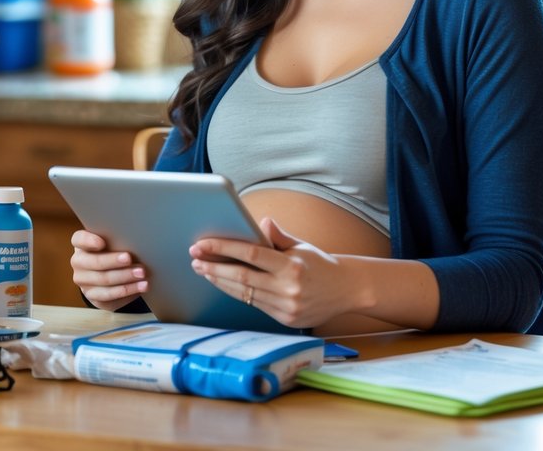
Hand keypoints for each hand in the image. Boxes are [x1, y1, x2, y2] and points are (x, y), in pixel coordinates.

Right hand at [70, 229, 147, 311]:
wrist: (109, 276)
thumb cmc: (113, 252)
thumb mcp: (113, 243)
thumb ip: (118, 240)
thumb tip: (136, 240)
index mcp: (81, 244)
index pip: (79, 239)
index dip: (89, 240)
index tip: (101, 243)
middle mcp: (78, 262)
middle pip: (94, 261)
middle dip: (113, 261)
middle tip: (129, 258)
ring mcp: (83, 280)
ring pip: (103, 279)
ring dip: (125, 276)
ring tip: (141, 273)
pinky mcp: (92, 295)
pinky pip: (109, 294)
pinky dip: (127, 290)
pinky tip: (140, 286)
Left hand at [189, 217, 352, 328]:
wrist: (347, 291)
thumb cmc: (322, 264)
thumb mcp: (302, 245)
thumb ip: (278, 236)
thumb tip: (259, 222)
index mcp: (292, 266)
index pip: (251, 255)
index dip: (223, 248)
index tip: (203, 244)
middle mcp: (288, 289)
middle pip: (242, 278)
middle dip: (214, 268)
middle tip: (195, 258)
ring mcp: (286, 307)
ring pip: (244, 294)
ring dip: (220, 282)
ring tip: (203, 270)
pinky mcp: (285, 319)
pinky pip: (254, 304)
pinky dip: (236, 293)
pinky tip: (223, 284)